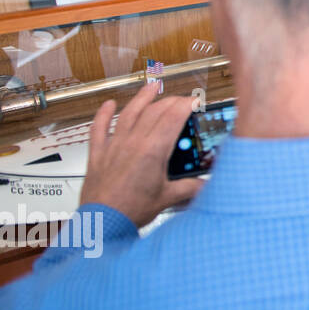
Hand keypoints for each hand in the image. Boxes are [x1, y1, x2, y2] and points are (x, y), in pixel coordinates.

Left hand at [80, 81, 203, 227]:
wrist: (102, 222)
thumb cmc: (131, 211)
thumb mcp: (168, 198)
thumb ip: (191, 187)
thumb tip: (207, 184)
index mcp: (152, 151)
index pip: (173, 117)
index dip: (186, 105)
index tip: (195, 101)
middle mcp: (133, 143)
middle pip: (154, 111)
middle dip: (171, 101)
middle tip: (181, 100)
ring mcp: (114, 146)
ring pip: (129, 113)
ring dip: (141, 98)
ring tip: (151, 87)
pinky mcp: (99, 154)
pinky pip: (99, 128)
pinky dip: (103, 114)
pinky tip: (108, 105)